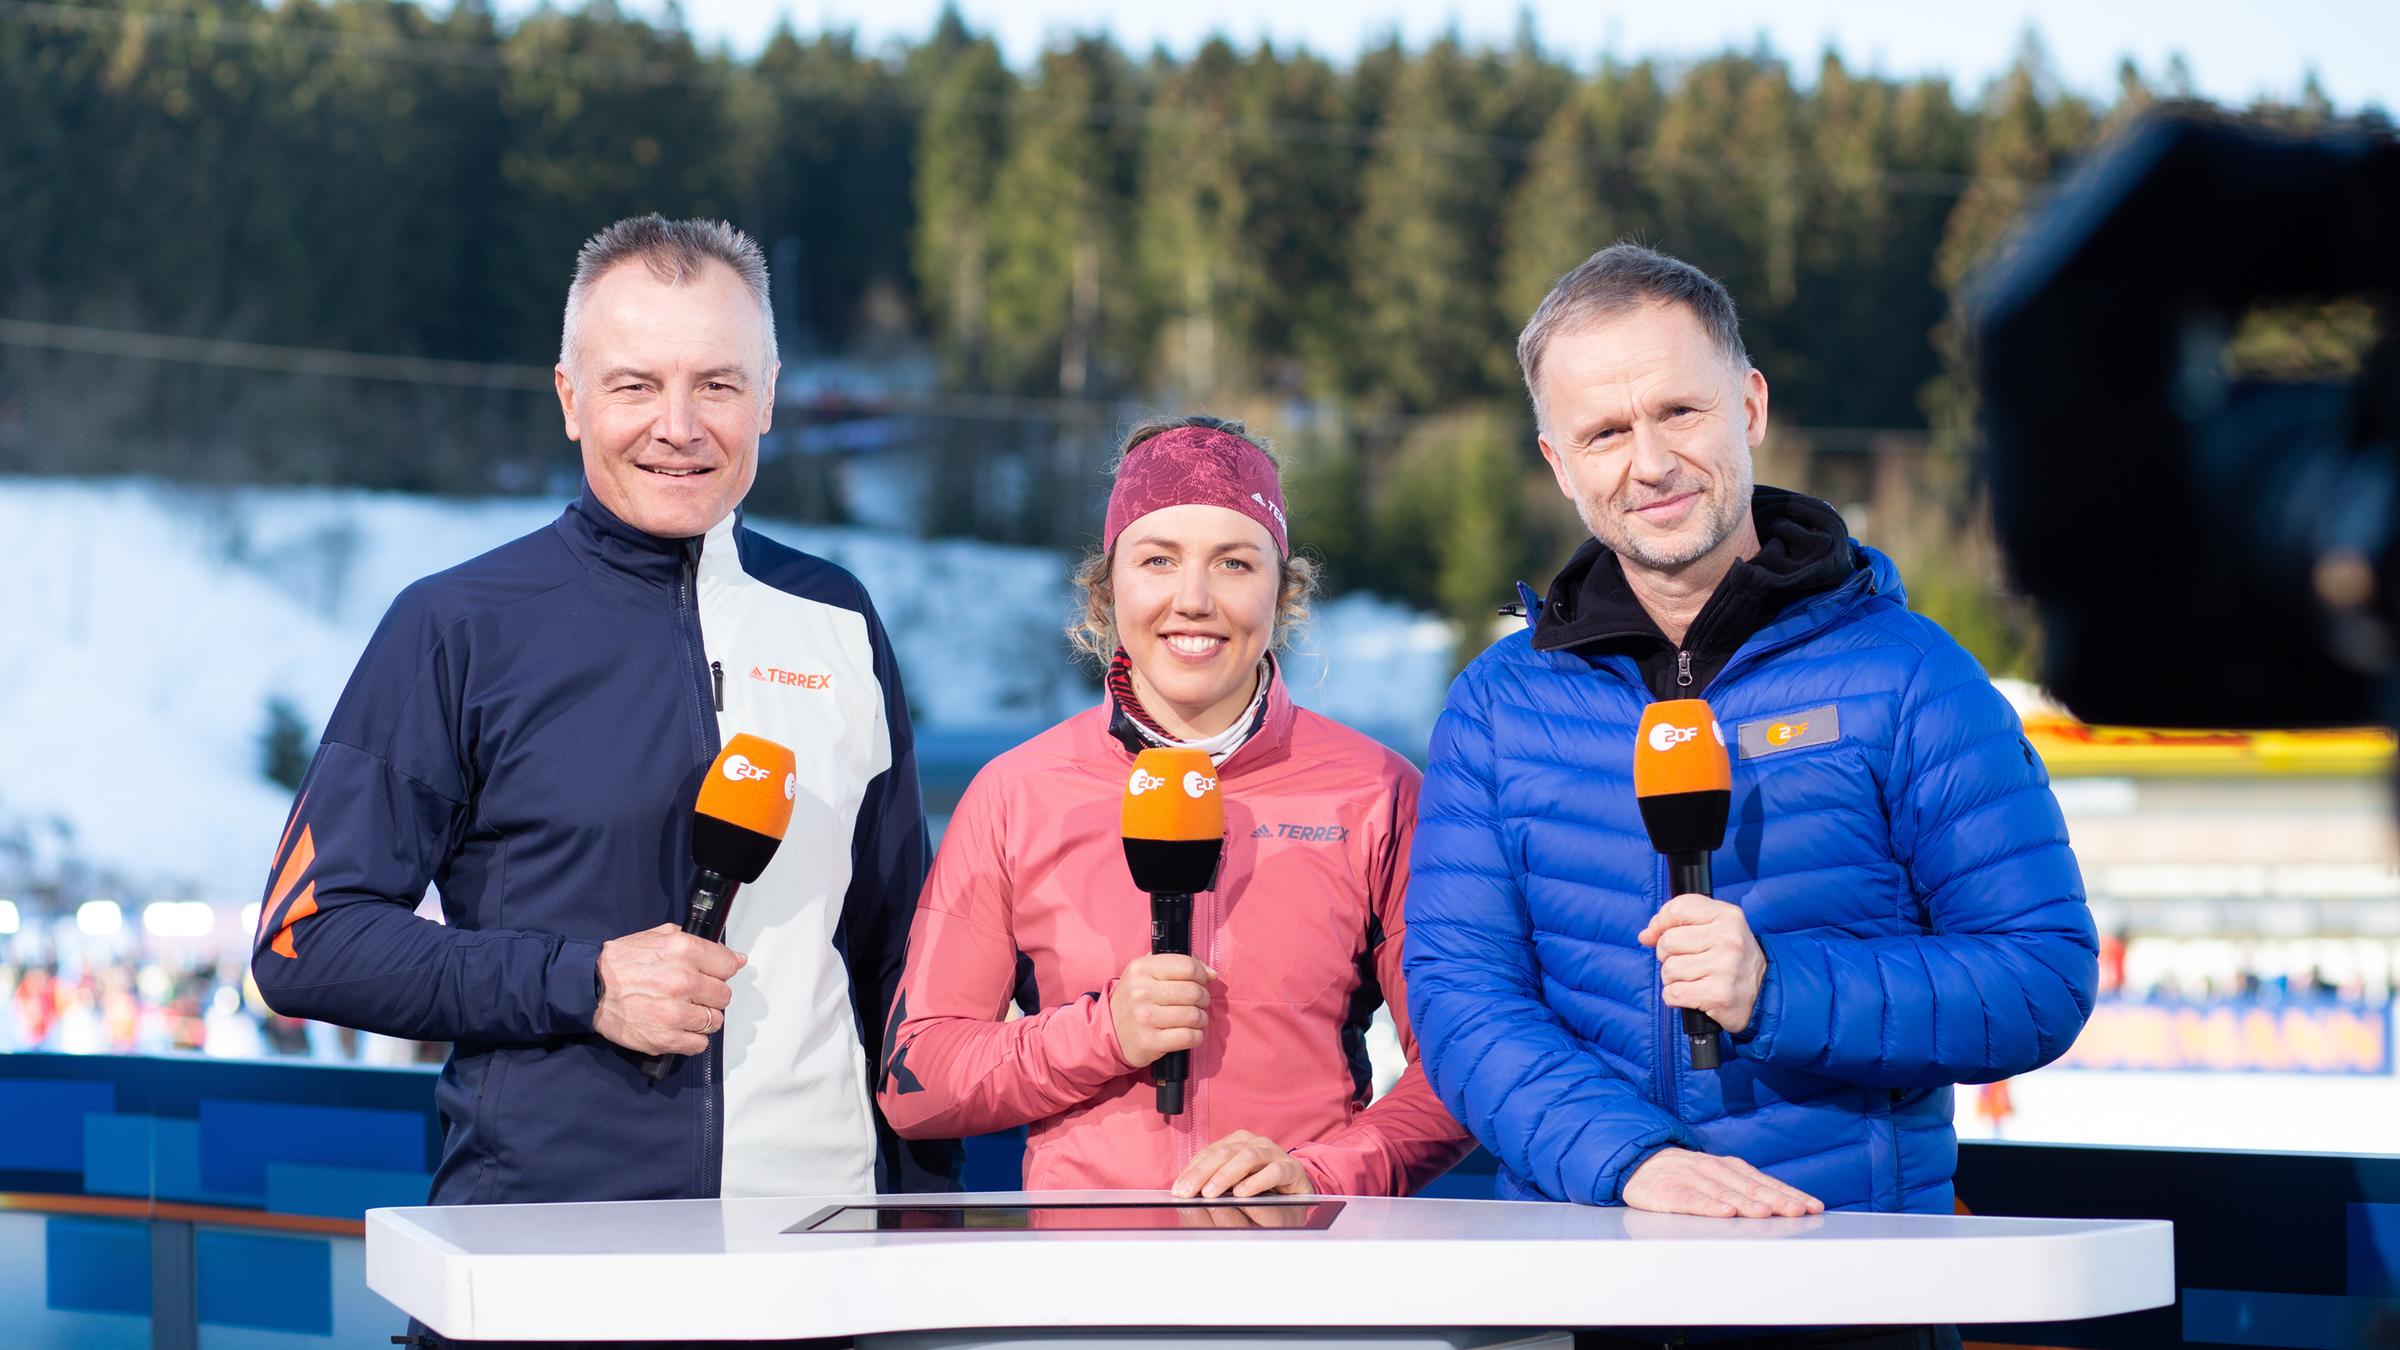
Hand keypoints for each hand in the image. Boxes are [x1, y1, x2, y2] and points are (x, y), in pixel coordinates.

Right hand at [593, 923, 745, 1055]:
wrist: (589, 987)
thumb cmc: (620, 963)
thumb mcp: (658, 936)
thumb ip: (698, 943)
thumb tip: (734, 957)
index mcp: (684, 951)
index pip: (729, 965)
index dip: (722, 971)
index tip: (715, 975)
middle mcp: (683, 981)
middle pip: (724, 995)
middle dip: (711, 995)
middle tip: (694, 995)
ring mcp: (675, 1012)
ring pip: (714, 1021)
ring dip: (702, 1018)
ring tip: (684, 1012)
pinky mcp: (665, 1039)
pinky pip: (699, 1044)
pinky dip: (692, 1039)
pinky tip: (678, 1028)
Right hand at [1109, 954, 1214, 1068]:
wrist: (1110, 1031)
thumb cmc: (1135, 999)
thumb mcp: (1146, 972)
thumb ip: (1178, 964)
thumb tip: (1211, 973)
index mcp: (1141, 969)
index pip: (1187, 966)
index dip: (1201, 974)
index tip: (1201, 981)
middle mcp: (1141, 992)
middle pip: (1194, 992)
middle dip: (1204, 998)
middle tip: (1199, 1002)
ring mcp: (1145, 1018)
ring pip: (1194, 1016)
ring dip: (1201, 1018)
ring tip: (1194, 1018)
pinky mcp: (1150, 1042)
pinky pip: (1189, 1037)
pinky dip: (1197, 1036)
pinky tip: (1190, 1033)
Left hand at [1172, 1129, 1313, 1198]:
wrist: (1298, 1196)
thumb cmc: (1261, 1192)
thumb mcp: (1233, 1189)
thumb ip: (1214, 1187)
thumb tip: (1187, 1195)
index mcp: (1237, 1144)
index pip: (1209, 1153)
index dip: (1192, 1170)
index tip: (1178, 1190)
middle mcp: (1254, 1143)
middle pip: (1223, 1153)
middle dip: (1202, 1173)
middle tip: (1187, 1192)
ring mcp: (1274, 1153)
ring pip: (1247, 1157)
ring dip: (1226, 1176)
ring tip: (1211, 1193)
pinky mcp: (1292, 1169)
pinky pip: (1274, 1171)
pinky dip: (1256, 1181)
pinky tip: (1242, 1193)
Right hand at [1622, 1148, 1821, 1218]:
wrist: (1640, 1163)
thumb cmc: (1686, 1176)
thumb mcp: (1718, 1177)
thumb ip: (1746, 1189)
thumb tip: (1785, 1207)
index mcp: (1731, 1168)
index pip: (1767, 1182)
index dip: (1790, 1194)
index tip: (1813, 1206)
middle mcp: (1716, 1171)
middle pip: (1751, 1187)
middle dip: (1777, 1199)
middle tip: (1798, 1211)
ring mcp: (1693, 1179)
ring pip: (1725, 1193)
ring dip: (1747, 1203)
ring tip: (1766, 1213)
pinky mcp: (1671, 1192)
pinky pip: (1692, 1201)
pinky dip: (1709, 1206)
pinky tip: (1724, 1213)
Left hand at [1638, 894, 1765, 1033]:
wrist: (1762, 991)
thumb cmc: (1729, 956)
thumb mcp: (1712, 927)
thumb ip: (1675, 923)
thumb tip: (1645, 936)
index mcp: (1727, 915)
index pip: (1676, 910)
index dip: (1661, 924)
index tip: (1664, 934)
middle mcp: (1729, 938)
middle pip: (1667, 942)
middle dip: (1668, 955)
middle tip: (1689, 961)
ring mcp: (1726, 967)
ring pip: (1669, 969)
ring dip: (1673, 979)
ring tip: (1694, 979)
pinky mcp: (1719, 995)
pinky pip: (1673, 994)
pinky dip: (1676, 997)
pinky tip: (1693, 994)